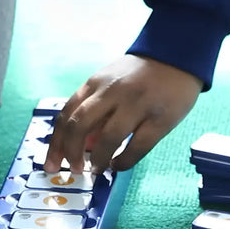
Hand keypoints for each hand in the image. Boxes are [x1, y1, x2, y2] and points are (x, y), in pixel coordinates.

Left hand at [43, 54, 202, 173]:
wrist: (178, 57)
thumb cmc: (140, 75)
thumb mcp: (111, 83)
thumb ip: (95, 110)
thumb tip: (83, 145)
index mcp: (96, 84)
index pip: (67, 115)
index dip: (56, 143)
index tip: (51, 164)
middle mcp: (113, 93)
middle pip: (80, 126)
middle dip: (71, 152)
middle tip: (73, 170)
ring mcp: (137, 105)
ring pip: (108, 139)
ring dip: (98, 159)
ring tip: (97, 169)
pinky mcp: (159, 120)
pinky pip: (137, 147)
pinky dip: (123, 162)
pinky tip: (118, 166)